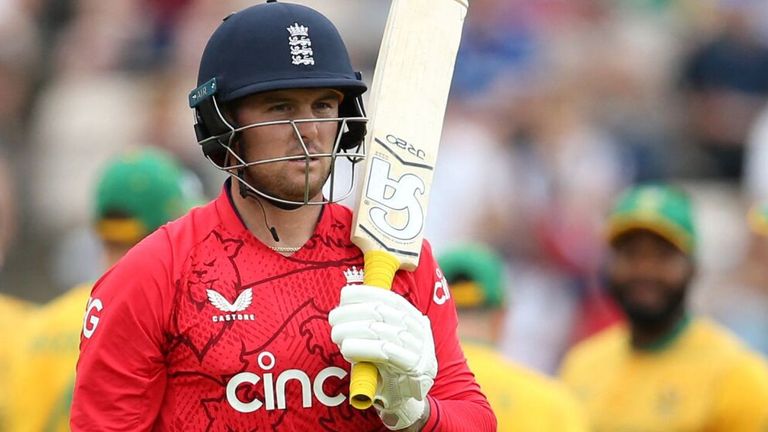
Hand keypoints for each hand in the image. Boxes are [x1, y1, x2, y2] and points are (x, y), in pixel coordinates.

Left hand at [329, 284, 436, 429]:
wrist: (405, 402)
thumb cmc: (388, 368)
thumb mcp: (383, 341)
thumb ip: (371, 323)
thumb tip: (345, 302)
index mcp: (415, 319)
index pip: (390, 298)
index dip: (366, 294)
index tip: (344, 295)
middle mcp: (421, 331)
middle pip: (384, 313)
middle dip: (354, 312)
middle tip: (333, 318)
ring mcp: (421, 350)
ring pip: (382, 332)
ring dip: (353, 330)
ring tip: (336, 334)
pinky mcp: (416, 369)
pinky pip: (386, 352)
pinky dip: (363, 348)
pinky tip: (347, 348)